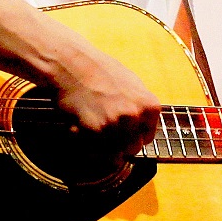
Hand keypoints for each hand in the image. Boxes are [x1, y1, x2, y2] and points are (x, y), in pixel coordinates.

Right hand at [51, 43, 162, 166]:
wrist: (72, 64)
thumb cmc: (100, 71)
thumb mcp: (133, 85)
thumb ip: (140, 108)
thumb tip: (142, 128)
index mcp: (149, 106)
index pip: (147, 138)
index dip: (132, 136)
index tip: (122, 132)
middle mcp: (135, 116)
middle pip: (132, 148)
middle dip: (119, 144)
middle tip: (105, 132)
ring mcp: (115, 125)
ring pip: (114, 156)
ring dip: (103, 148)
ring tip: (92, 130)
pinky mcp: (94, 131)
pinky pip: (95, 152)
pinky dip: (87, 146)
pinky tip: (81, 127)